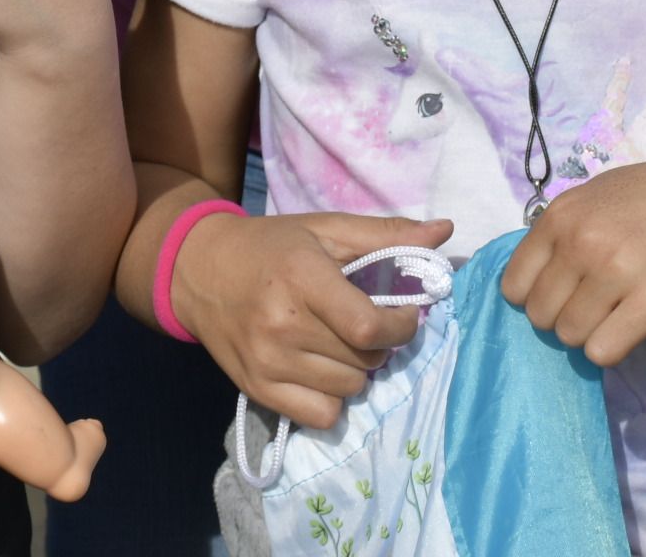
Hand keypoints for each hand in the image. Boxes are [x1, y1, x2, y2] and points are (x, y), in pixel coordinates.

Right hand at [170, 209, 455, 430]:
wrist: (200, 271)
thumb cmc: (272, 246)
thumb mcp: (326, 230)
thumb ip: (387, 235)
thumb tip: (445, 232)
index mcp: (302, 278)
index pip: (369, 328)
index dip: (402, 326)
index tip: (402, 313)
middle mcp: (282, 325)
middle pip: (365, 359)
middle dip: (379, 343)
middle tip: (363, 322)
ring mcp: (267, 363)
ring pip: (350, 388)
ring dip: (357, 368)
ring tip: (338, 343)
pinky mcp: (257, 390)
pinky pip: (322, 415)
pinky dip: (332, 397)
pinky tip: (320, 368)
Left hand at [503, 145, 645, 366]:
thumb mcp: (601, 196)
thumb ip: (565, 229)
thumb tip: (533, 277)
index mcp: (562, 215)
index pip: (514, 286)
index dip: (536, 298)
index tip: (563, 295)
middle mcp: (581, 242)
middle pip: (541, 317)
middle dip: (565, 318)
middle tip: (598, 306)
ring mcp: (615, 272)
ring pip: (571, 337)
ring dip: (592, 334)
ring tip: (620, 312)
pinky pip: (604, 351)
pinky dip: (614, 348)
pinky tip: (634, 326)